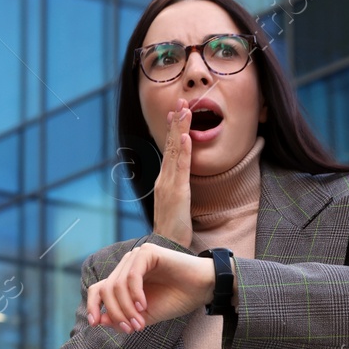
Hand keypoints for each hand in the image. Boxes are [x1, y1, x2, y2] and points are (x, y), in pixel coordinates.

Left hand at [86, 245, 215, 332]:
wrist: (203, 289)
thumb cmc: (176, 300)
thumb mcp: (144, 316)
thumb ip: (121, 318)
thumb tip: (98, 320)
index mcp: (123, 279)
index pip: (98, 290)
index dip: (92, 306)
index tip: (95, 324)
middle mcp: (127, 265)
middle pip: (106, 290)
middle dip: (116, 313)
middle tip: (131, 329)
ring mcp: (136, 257)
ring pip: (117, 285)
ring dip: (126, 308)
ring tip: (140, 322)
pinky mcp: (148, 252)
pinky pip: (132, 276)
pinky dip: (135, 294)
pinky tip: (144, 306)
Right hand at [152, 100, 195, 247]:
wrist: (165, 247)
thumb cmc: (172, 229)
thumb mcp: (175, 205)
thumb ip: (177, 190)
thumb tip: (181, 182)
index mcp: (164, 181)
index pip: (169, 150)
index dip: (172, 130)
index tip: (177, 111)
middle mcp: (164, 179)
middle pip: (170, 145)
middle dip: (176, 122)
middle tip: (180, 100)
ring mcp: (169, 184)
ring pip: (174, 151)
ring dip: (179, 129)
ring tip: (184, 110)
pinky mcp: (177, 192)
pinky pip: (181, 168)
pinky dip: (182, 151)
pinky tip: (184, 136)